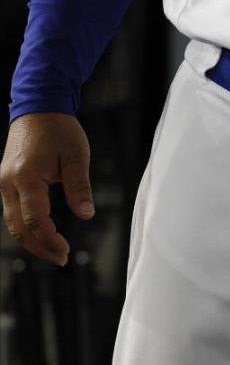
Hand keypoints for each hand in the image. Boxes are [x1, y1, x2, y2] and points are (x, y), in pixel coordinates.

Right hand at [0, 113, 94, 264]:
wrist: (38, 106)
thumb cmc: (58, 128)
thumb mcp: (75, 155)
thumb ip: (79, 187)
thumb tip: (86, 215)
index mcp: (26, 177)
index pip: (34, 220)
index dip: (49, 240)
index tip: (65, 252)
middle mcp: (9, 183)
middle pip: (18, 228)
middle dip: (39, 246)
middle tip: (61, 258)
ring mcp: (4, 183)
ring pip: (12, 223)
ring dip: (31, 239)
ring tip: (53, 250)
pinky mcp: (6, 181)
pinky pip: (12, 211)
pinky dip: (25, 226)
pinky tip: (41, 231)